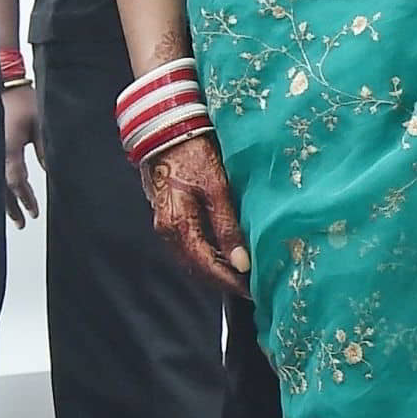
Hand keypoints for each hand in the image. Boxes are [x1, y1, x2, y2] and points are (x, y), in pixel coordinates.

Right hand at [3, 84, 42, 228]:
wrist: (5, 85)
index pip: (16, 182)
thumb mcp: (40, 123)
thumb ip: (46, 148)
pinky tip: (3, 196)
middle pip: (2, 189)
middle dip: (12, 207)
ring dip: (4, 201)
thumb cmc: (23, 102)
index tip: (34, 212)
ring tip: (14, 217)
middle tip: (22, 223)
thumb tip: (52, 170)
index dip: (25, 199)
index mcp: (8, 149)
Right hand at [142, 132, 249, 296]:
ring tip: (241, 272)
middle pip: (196, 266)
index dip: (228, 282)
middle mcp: (167, 230)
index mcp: (177, 226)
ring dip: (214, 267)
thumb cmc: (193, 151)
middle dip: (222, 279)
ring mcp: (165, 222)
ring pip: (192, 255)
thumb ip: (227, 224)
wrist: (167, 127)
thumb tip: (241, 262)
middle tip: (250, 286)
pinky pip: (189, 242)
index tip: (251, 290)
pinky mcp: (169, 212)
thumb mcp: (216, 185)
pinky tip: (223, 249)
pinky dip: (206, 251)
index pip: (205, 266)